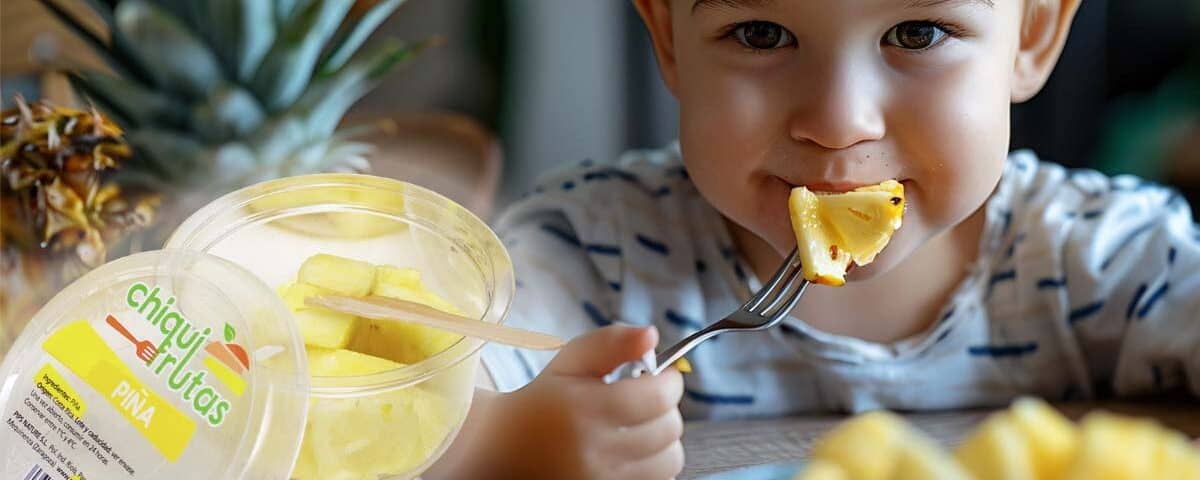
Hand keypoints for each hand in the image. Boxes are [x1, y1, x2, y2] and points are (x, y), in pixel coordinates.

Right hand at [488, 325, 685, 478]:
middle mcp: (594, 451)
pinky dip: (655, 465)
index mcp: (584, 409)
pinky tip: (634, 452)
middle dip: (666, 409)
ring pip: (670, 461)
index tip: (663, 376)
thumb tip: (652, 335)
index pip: (657, 397)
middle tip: (648, 400)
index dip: (670, 382)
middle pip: (668, 429)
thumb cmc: (544, 399)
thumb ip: (611, 342)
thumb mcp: (570, 361)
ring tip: (641, 427)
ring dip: (664, 440)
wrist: (504, 447)